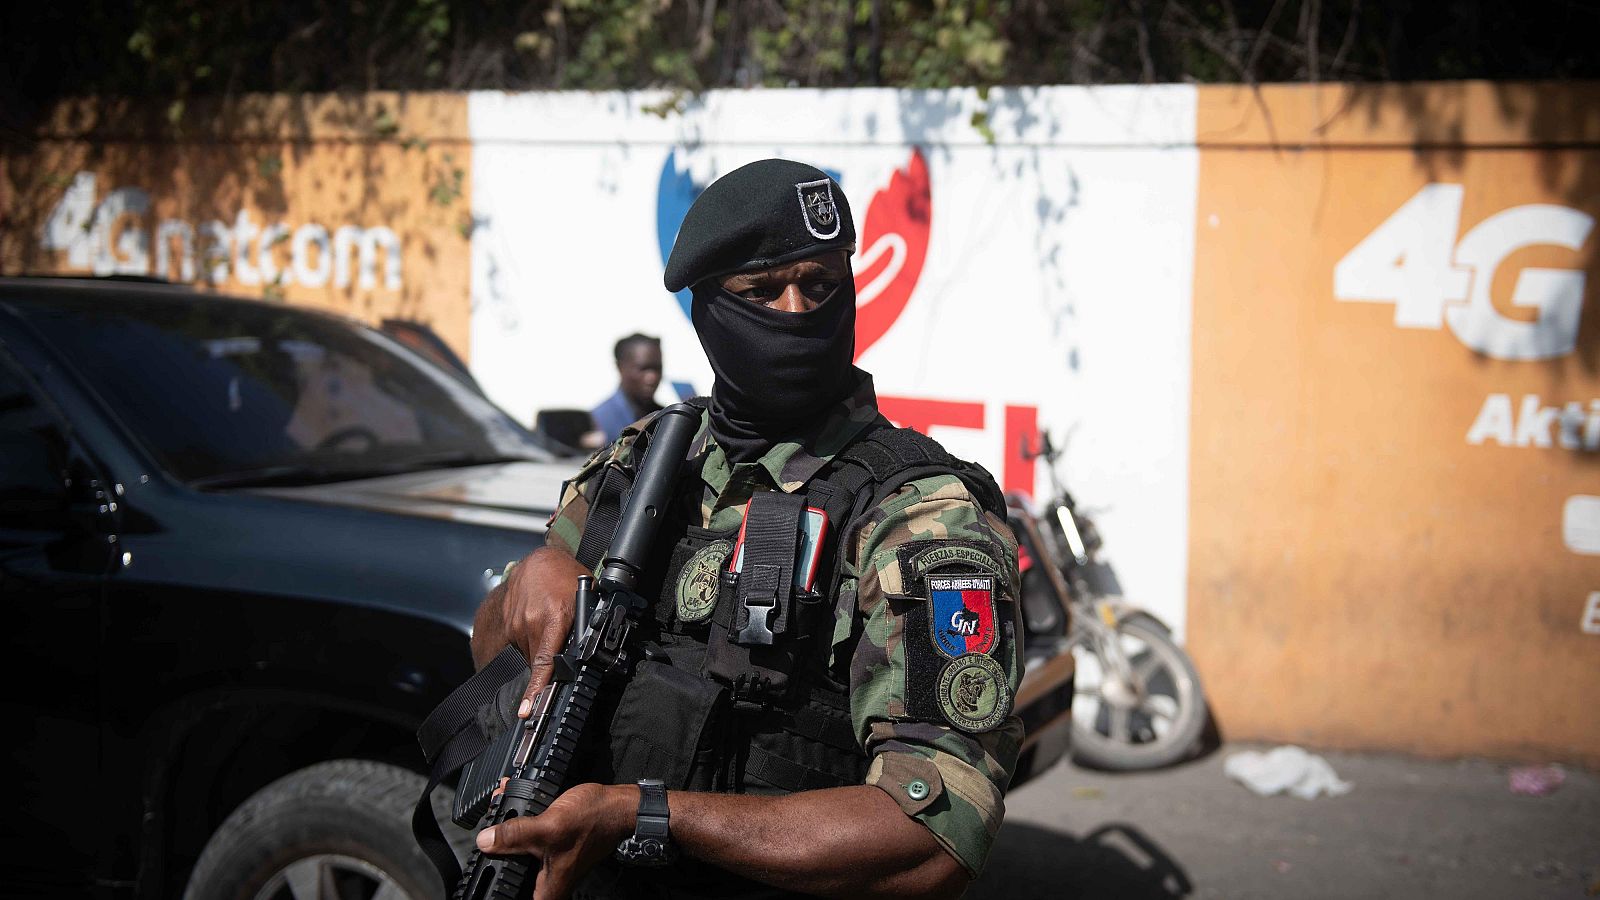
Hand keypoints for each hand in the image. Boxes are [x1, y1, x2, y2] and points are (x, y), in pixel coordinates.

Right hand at [472, 547, 590, 715]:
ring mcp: (515, 622)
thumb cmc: (568, 578)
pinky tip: (538, 625)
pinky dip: (529, 640)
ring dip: (538, 650)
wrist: (540, 559)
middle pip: (537, 662)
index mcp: (554, 619)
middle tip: (560, 658)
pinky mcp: (506, 620)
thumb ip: (584, 626)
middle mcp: (530, 622)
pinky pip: (518, 641)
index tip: (527, 710)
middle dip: (548, 667)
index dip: (536, 689)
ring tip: (550, 630)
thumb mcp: (586, 601)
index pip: (545, 662)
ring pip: (528, 652)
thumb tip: (589, 655)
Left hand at [475, 782, 635, 899]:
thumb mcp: (549, 827)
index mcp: (547, 890)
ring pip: (515, 853)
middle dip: (494, 851)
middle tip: (485, 832)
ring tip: (496, 810)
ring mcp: (548, 863)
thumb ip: (515, 836)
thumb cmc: (594, 821)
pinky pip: (525, 838)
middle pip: (508, 872)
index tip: (479, 878)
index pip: (509, 898)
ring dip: (503, 832)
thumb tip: (484, 842)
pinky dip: (517, 822)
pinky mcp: (550, 845)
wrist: (616, 804)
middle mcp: (547, 882)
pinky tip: (510, 804)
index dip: (494, 889)